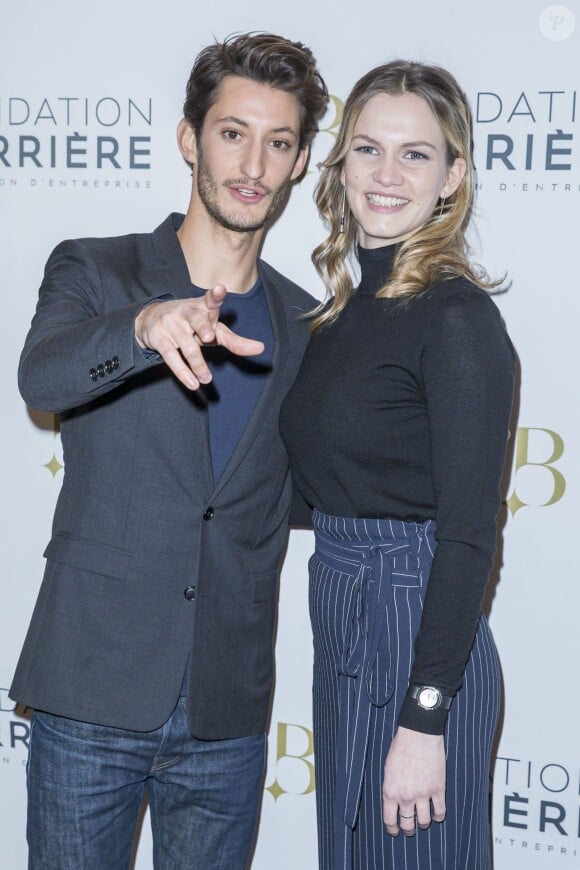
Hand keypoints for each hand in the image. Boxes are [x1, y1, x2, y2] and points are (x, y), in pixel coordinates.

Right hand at [134, 284, 264, 389]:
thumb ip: (234, 340)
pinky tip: (192, 383)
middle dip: (203, 328)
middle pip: (197, 320)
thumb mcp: (212, 328)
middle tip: (209, 338)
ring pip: (187, 346)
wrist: (150, 318)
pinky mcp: (160, 339)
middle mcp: (187, 313)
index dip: (216, 295)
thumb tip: (260, 348)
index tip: (220, 289)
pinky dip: (182, 372)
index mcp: (202, 307)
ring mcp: (172, 325)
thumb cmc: (190, 324)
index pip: (210, 300)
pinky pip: (172, 358)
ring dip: (198, 365)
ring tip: (206, 379)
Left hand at [382, 726, 445, 836]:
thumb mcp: (388, 768)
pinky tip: (437, 815)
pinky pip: (440, 811)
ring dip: (424, 823)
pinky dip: (439, 816)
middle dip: (409, 829)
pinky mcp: (438, 789)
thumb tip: (393, 801)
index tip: (395, 832)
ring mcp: (423, 794)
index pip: (390, 820)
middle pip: (408, 824)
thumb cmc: (401, 746)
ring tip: (424, 822)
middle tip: (410, 829)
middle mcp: (406, 796)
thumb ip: (391, 787)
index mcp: (390, 791)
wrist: (419, 734)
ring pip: (424, 821)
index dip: (393, 829)